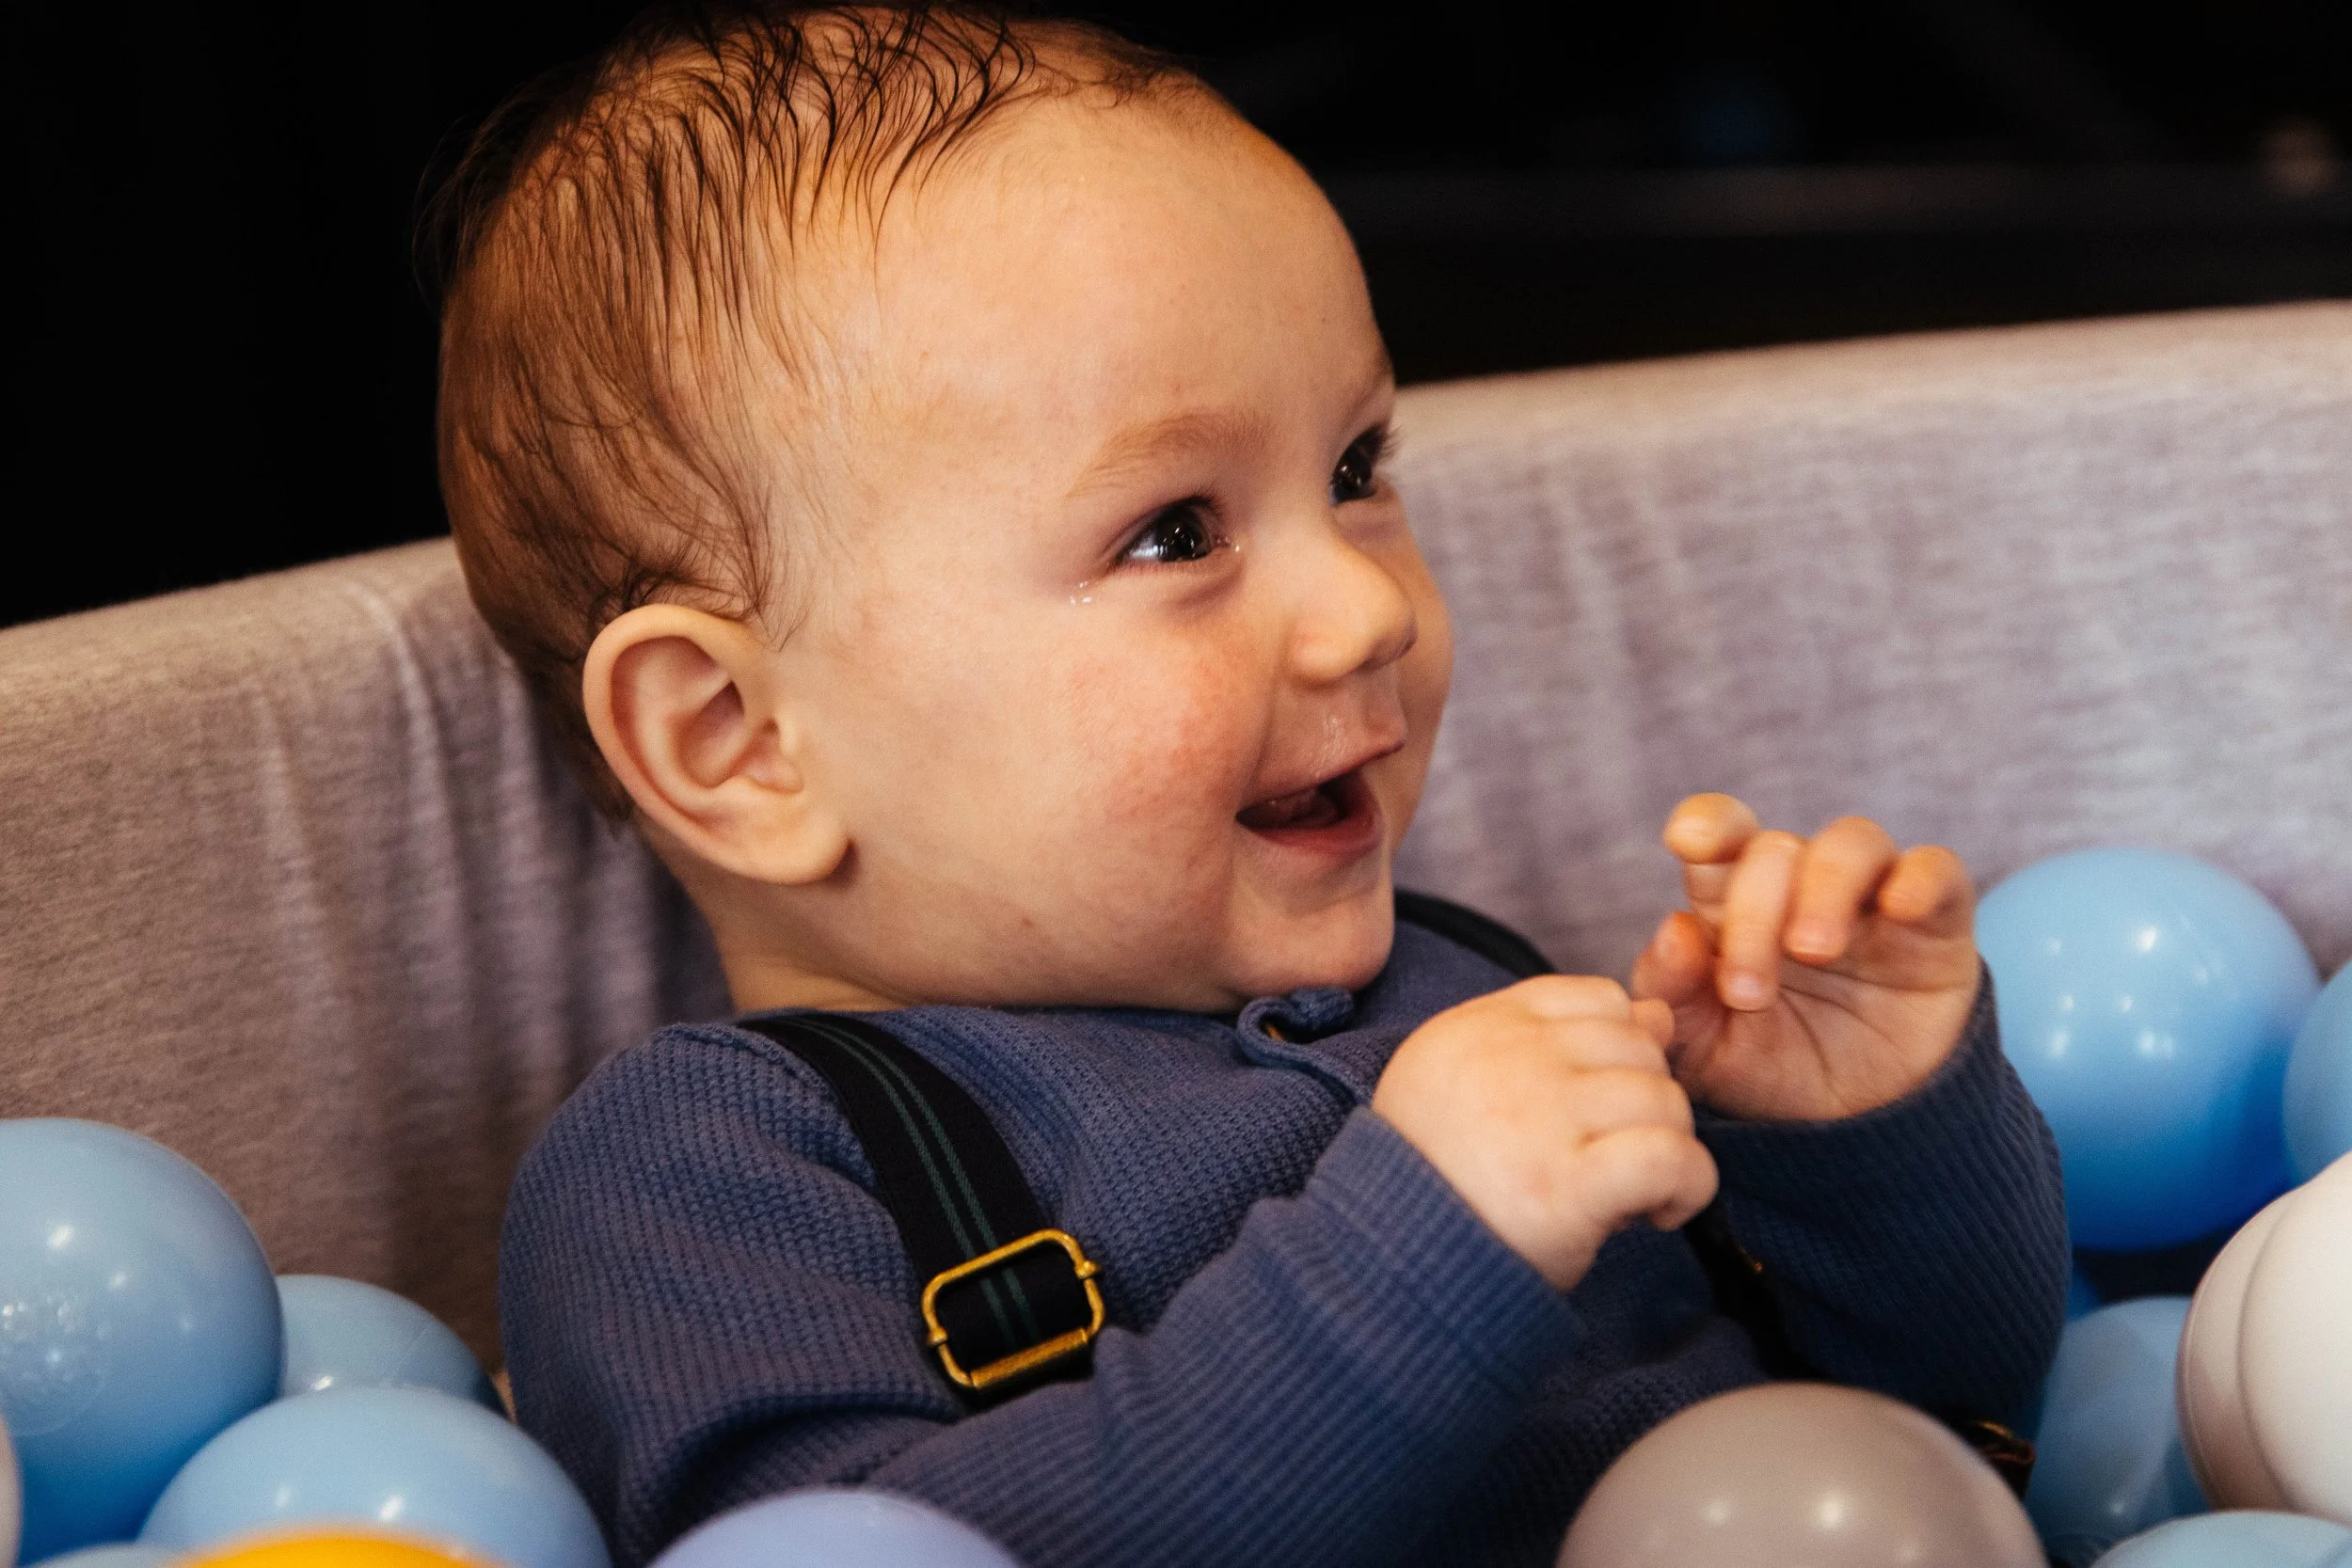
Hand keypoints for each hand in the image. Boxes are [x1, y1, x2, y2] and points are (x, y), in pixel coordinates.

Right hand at [1373, 977, 1719, 1289]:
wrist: (1391, 1265)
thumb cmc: (1443, 1179)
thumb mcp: (1475, 1085)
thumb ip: (1558, 1040)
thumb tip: (1657, 1013)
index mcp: (1479, 1026)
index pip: (1599, 998)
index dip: (1621, 1051)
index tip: (1599, 1108)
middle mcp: (1509, 1057)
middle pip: (1640, 1047)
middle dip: (1644, 1104)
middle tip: (1610, 1158)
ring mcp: (1538, 1116)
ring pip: (1665, 1099)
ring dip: (1668, 1147)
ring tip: (1628, 1191)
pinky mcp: (1566, 1184)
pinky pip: (1672, 1157)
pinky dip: (1687, 1188)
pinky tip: (1657, 1213)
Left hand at [1631, 794, 1980, 1121]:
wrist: (1858, 1126)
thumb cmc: (1770, 1070)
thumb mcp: (1704, 1051)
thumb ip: (1672, 994)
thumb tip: (1675, 931)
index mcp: (1735, 901)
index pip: (1720, 833)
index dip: (1706, 825)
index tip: (1688, 842)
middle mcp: (1802, 884)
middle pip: (1774, 850)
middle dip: (1752, 914)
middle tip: (1746, 994)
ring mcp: (1872, 896)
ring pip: (1852, 843)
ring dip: (1824, 889)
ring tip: (1811, 951)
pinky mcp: (1938, 922)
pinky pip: (1935, 872)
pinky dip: (1918, 880)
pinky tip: (1899, 908)